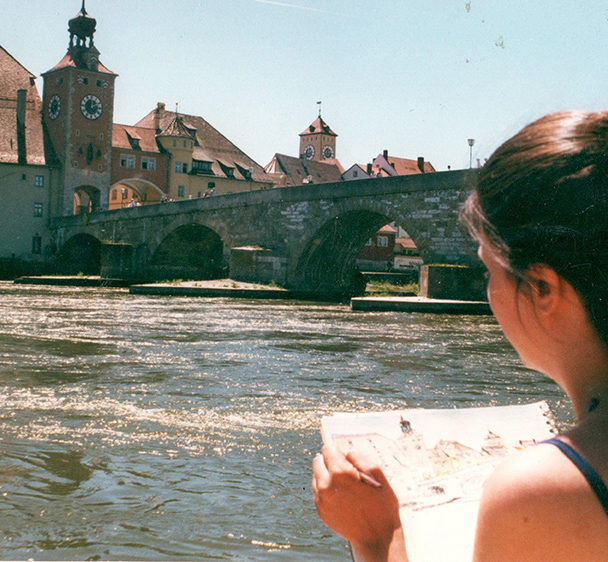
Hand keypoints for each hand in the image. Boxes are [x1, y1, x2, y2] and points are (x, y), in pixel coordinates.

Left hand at [312, 444, 406, 559]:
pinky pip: (317, 491)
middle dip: (329, 462)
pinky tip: (341, 496)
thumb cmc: (381, 506)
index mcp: (340, 473)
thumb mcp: (378, 474)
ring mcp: (321, 499)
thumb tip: (346, 451)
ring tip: (345, 485)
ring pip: (316, 476)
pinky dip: (326, 489)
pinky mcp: (320, 511)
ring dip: (326, 475)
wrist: (377, 538)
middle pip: (318, 461)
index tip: (346, 457)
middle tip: (346, 471)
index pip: (328, 449)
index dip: (338, 451)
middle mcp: (326, 485)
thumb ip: (360, 457)